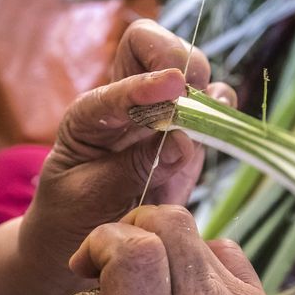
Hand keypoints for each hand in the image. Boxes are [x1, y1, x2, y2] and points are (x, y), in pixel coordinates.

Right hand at [0, 206, 294, 294]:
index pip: (133, 253)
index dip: (101, 242)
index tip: (84, 272)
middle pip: (168, 225)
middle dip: (129, 230)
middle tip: (110, 271)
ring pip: (196, 235)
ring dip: (162, 246)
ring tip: (145, 289)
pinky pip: (227, 253)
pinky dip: (198, 258)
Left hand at [19, 20, 236, 286]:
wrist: (80, 244)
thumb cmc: (72, 218)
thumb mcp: (90, 197)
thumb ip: (132, 168)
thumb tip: (183, 142)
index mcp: (92, 113)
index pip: (120, 78)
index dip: (148, 82)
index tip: (174, 87)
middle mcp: (127, 106)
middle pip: (154, 49)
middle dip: (178, 59)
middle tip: (192, 91)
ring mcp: (161, 121)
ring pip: (191, 77)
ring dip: (205, 89)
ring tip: (211, 114)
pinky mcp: (186, 141)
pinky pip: (211, 114)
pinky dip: (221, 116)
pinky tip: (222, 130)